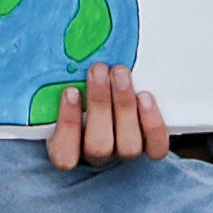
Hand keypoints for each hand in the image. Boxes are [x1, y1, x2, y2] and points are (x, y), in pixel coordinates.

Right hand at [48, 60, 176, 168]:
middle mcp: (98, 156)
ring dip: (124, 106)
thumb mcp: (63, 94)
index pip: (65, 157)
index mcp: (69, 151)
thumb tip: (57, 55)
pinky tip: (145, 97)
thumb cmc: (81, 94)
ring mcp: (124, 153)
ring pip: (128, 146)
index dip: (68, 126)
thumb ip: (61, 84)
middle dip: (99, 104)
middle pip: (99, 146)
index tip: (70, 91)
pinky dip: (152, 123)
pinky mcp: (149, 148)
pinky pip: (156, 147)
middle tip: (98, 69)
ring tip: (120, 73)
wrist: (111, 104)